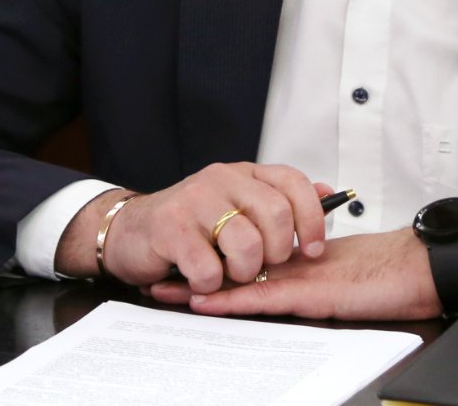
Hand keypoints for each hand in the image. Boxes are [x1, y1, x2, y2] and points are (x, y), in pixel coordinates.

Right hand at [59, 163, 333, 291]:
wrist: (129, 232)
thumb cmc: (190, 226)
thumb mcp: (237, 206)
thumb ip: (279, 201)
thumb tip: (327, 192)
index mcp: (243, 173)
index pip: (294, 183)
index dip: (312, 219)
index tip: (313, 250)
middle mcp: (221, 179)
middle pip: (276, 216)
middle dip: (276, 254)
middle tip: (259, 267)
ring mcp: (194, 200)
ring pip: (247, 245)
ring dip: (243, 272)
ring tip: (227, 273)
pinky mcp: (170, 228)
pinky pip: (210, 268)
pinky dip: (210, 284)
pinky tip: (199, 278)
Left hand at [148, 228, 440, 320]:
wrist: (420, 269)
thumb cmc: (391, 274)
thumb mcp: (344, 275)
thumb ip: (316, 274)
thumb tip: (290, 280)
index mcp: (297, 258)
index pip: (243, 254)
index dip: (210, 257)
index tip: (178, 261)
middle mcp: (290, 264)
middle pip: (230, 264)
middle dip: (192, 268)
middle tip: (154, 273)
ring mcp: (297, 277)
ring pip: (237, 279)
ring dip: (199, 284)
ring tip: (162, 288)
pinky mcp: (309, 293)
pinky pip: (261, 297)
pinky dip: (230, 299)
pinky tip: (204, 301)